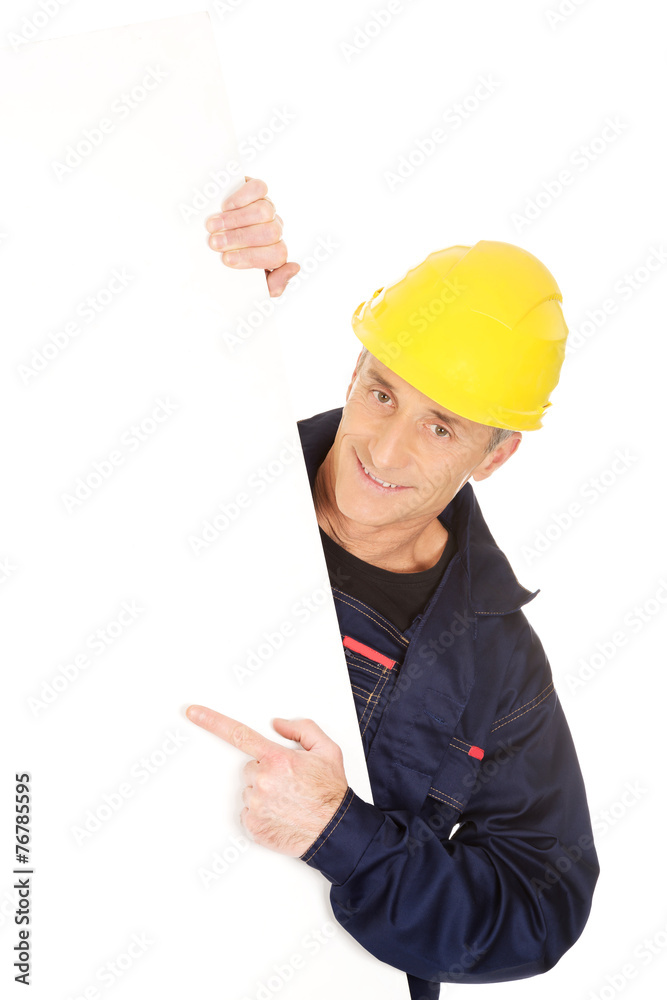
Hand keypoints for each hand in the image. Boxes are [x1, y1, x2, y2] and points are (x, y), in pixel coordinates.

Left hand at [185, 705, 348, 856]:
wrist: (334, 832)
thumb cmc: (330, 793)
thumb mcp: (327, 750)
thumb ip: (302, 729)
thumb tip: (278, 725)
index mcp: (277, 759)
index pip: (239, 734)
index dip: (212, 721)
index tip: (194, 712)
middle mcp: (262, 780)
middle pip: (251, 768)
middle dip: (266, 772)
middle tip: (289, 783)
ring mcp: (255, 805)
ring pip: (250, 790)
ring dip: (264, 793)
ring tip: (289, 801)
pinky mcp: (252, 826)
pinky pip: (248, 812)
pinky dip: (261, 813)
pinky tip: (281, 814)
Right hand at [205, 176, 300, 297]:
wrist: (208, 237)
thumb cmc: (229, 262)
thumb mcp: (250, 283)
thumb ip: (273, 285)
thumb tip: (294, 267)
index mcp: (275, 253)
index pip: (277, 255)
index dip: (251, 257)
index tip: (226, 260)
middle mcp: (274, 230)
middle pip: (270, 232)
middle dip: (240, 238)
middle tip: (215, 243)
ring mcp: (267, 208)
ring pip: (264, 211)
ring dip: (236, 219)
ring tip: (213, 226)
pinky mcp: (256, 189)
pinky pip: (258, 188)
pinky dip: (241, 197)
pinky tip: (225, 206)